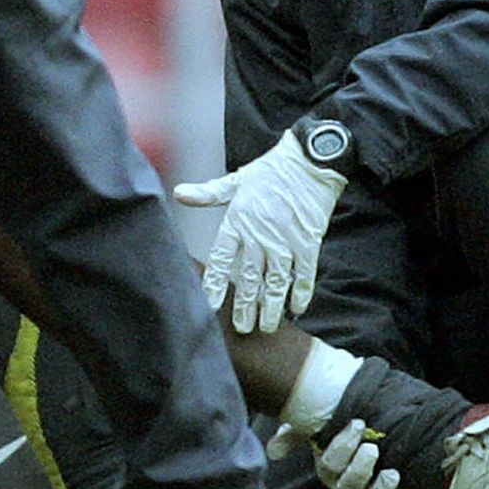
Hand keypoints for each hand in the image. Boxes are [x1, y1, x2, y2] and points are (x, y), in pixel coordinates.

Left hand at [173, 130, 345, 331]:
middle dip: (245, 306)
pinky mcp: (309, 242)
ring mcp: (287, 240)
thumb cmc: (270, 172)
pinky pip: (305, 273)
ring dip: (271, 306)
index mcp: (239, 220)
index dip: (216, 284)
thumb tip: (179, 194)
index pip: (223, 259)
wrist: (310, 160)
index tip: (211, 306)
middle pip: (250, 277)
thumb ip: (208, 194)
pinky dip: (301, 292)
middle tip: (241, 328)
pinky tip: (297, 309)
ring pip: (276, 281)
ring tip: (266, 327)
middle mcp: (261, 233)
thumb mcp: (236, 181)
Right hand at [266, 421, 400, 488]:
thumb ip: (292, 434)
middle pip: (348, 487)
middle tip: (372, 449)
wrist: (374, 437)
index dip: (343, 447)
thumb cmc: (342, 433)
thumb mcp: (315, 427)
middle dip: (361, 468)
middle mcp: (346, 486)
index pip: (331, 464)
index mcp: (330, 469)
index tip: (358, 424)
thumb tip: (274, 451)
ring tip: (391, 473)